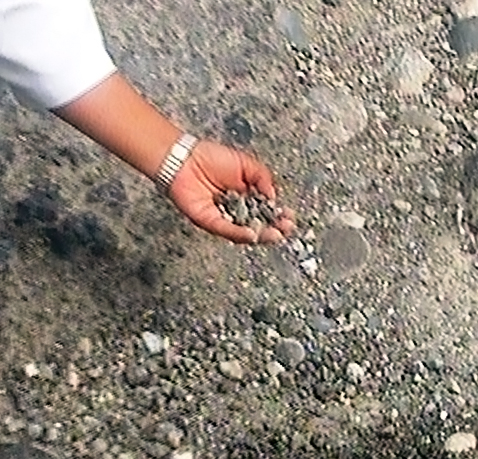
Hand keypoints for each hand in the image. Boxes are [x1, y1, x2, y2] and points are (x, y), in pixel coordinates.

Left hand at [169, 140, 294, 243]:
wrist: (186, 158)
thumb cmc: (212, 157)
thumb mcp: (246, 164)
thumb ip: (262, 178)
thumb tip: (273, 196)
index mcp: (246, 196)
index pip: (266, 210)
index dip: (279, 214)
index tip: (290, 217)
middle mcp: (236, 209)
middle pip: (258, 224)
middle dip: (274, 228)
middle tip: (287, 229)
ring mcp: (223, 217)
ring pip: (244, 231)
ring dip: (261, 235)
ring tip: (275, 234)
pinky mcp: (209, 221)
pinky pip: (226, 230)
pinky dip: (239, 233)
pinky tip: (253, 234)